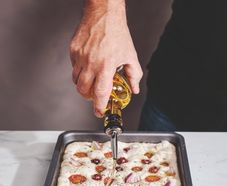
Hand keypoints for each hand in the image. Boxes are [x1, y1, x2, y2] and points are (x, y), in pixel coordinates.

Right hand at [70, 0, 142, 116]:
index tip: (99, 112)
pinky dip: (79, 72)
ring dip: (83, 86)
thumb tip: (134, 88)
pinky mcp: (73, 50)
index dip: (99, 106)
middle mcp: (91, 63)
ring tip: (92, 80)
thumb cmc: (116, 32)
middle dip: (89, 98)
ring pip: (76, 81)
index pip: (100, 93)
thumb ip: (133, 75)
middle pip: (83, 91)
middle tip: (95, 97)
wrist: (104, 13)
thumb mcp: (130, 55)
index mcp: (106, 66)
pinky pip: (73, 68)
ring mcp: (80, 57)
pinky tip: (88, 66)